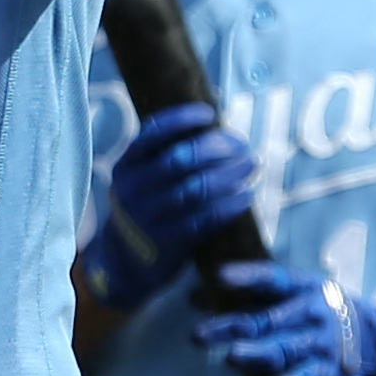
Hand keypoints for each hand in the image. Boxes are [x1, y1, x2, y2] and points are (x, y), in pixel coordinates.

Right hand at [89, 102, 254, 310]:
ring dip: (230, 175)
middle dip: (217, 148)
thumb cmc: (144, 209)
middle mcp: (134, 189)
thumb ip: (165, 155)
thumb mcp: (140, 179)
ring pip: (196, 189)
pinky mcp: (169, 242)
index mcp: (126, 166)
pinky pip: (206, 219)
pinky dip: (230, 205)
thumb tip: (216, 128)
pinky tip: (246, 195)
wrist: (124, 261)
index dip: (182, 119)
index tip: (211, 114)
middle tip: (242, 146)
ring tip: (251, 166)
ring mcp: (150, 217)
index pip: (153, 133)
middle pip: (179, 160)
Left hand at [189, 258, 375, 375]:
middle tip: (197, 335)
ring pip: (284, 349)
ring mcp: (322, 343)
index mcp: (305, 288)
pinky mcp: (332, 372)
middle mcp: (312, 312)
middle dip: (230, 327)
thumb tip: (196, 297)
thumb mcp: (303, 293)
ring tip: (231, 358)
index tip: (219, 277)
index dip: (246, 276)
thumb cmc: (330, 313)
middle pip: (266, 320)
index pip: (272, 279)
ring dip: (256, 354)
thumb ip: (255, 297)